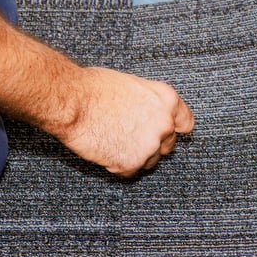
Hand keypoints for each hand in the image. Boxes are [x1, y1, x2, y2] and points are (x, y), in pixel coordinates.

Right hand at [56, 67, 194, 177]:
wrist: (71, 101)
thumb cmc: (93, 88)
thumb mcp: (132, 85)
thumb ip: (149, 103)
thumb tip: (150, 114)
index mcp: (167, 100)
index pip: (185, 123)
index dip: (173, 129)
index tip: (165, 134)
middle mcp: (164, 125)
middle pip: (167, 146)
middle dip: (151, 145)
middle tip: (127, 137)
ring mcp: (149, 146)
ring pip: (149, 162)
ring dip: (134, 156)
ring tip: (111, 140)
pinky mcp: (131, 164)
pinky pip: (129, 172)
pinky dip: (117, 165)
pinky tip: (104, 150)